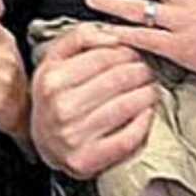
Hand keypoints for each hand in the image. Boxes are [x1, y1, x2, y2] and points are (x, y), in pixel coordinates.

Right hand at [30, 23, 156, 178]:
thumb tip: (113, 35)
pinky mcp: (88, 159)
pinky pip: (128, 137)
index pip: (104, 57)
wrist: (45, 141)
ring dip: (147, 93)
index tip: (136, 53)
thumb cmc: (56, 95)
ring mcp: (73, 136)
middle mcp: (61, 107)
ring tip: (151, 88)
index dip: (127, 52)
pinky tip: (147, 112)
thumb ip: (80, 36)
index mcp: (52, 79)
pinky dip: (144, 122)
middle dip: (141, 71)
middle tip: (148, 70)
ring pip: (127, 106)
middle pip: (118, 80)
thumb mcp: (56, 58)